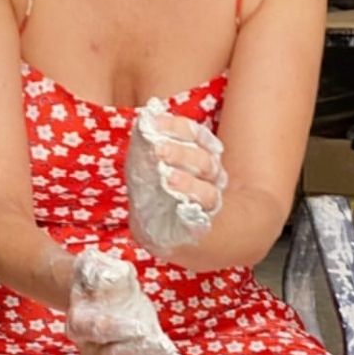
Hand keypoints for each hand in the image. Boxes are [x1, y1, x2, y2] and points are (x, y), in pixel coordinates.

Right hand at [65, 248, 183, 354]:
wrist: (100, 296)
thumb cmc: (99, 278)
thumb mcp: (97, 265)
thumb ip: (101, 269)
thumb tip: (111, 274)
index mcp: (79, 321)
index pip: (96, 330)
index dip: (117, 330)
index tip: (141, 327)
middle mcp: (89, 348)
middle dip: (140, 353)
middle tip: (164, 345)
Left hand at [126, 102, 226, 255]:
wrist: (163, 232)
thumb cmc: (155, 192)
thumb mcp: (146, 167)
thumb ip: (146, 147)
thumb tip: (143, 122)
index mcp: (197, 154)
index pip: (193, 134)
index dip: (175, 128)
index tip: (152, 124)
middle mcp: (209, 176)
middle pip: (202, 159)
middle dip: (181, 153)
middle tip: (158, 150)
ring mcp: (210, 201)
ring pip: (208, 189)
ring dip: (188, 183)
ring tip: (169, 179)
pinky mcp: (203, 225)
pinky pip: (203, 218)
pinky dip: (192, 214)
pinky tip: (180, 208)